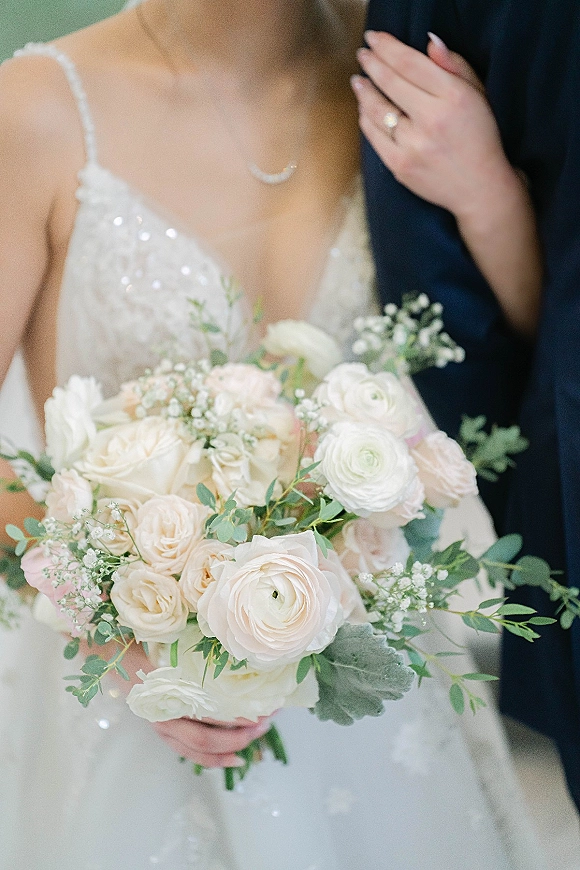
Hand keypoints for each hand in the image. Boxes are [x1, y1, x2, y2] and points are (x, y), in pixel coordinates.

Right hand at [99, 640, 273, 767]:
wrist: (107, 649)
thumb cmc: (138, 637)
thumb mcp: (162, 634)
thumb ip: (187, 638)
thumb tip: (226, 633)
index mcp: (160, 689)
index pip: (200, 711)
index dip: (230, 716)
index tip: (257, 710)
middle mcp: (159, 712)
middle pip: (202, 736)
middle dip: (238, 734)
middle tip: (266, 722)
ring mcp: (160, 724)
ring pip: (197, 748)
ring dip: (230, 748)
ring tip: (258, 737)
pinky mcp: (163, 729)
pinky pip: (189, 751)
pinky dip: (213, 758)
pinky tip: (235, 758)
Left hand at [351, 31, 516, 220]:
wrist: (480, 189)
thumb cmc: (479, 138)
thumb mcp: (477, 95)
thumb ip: (454, 65)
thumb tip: (429, 42)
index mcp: (453, 97)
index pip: (410, 63)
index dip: (387, 47)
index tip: (374, 38)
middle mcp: (432, 120)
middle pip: (390, 82)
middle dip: (371, 63)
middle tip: (363, 54)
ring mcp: (413, 145)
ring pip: (377, 109)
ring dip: (364, 91)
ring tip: (358, 80)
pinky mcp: (400, 166)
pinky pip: (374, 136)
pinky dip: (366, 118)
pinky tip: (364, 108)